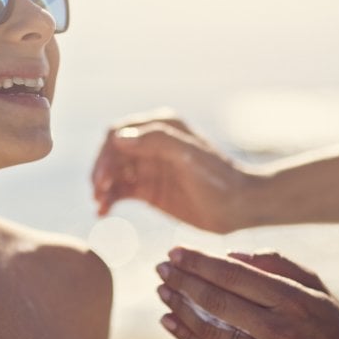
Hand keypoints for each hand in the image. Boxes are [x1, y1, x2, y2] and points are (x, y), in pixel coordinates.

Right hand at [90, 109, 251, 233]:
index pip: (119, 133)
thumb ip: (156, 141)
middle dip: (101, 171)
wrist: (240, 207)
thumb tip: (119, 138)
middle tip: (98, 193)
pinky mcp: (150, 190)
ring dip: (102, 187)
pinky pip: (121, 191)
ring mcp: (149, 168)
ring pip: (114, 173)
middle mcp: (151, 144)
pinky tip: (103, 212)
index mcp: (160, 127)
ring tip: (100, 205)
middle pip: (112, 154)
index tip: (103, 178)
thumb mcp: (189, 155)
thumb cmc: (218, 178)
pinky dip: (109, 199)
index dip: (106, 154)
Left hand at [155, 247, 338, 338]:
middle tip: (161, 268)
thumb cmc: (330, 323)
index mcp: (292, 298)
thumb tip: (230, 254)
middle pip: (217, 300)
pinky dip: (187, 337)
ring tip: (162, 290)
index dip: (200, 262)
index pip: (234, 274)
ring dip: (180, 307)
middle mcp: (277, 327)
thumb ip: (277, 264)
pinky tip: (168, 320)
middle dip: (183, 281)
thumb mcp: (314, 285)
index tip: (175, 252)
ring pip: (211, 329)